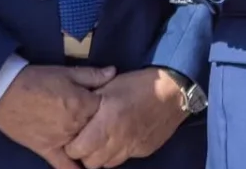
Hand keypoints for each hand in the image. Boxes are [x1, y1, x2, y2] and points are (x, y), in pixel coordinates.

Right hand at [0, 64, 116, 168]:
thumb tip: (113, 72)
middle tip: (101, 123)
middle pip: (98, 130)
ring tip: (96, 143)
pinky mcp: (47, 150)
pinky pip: (64, 166)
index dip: (108, 108)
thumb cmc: (37, 79)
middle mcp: (75, 125)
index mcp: (83, 104)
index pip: (107, 110)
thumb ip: (91, 75)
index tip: (108, 106)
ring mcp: (62, 140)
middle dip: (101, 127)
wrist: (4, 92)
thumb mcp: (65, 72)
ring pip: (85, 148)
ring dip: (91, 146)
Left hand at [62, 69, 187, 168]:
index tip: (73, 137)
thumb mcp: (109, 86)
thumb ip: (90, 102)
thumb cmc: (138, 85)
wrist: (173, 91)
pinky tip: (119, 140)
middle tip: (85, 141)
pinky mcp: (143, 151)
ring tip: (101, 141)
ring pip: (107, 164)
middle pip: (91, 162)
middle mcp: (118, 140)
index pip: (78, 150)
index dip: (72, 145)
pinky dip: (117, 153)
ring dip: (101, 156)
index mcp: (106, 122)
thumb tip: (74, 114)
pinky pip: (124, 159)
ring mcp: (132, 148)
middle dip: (84, 154)